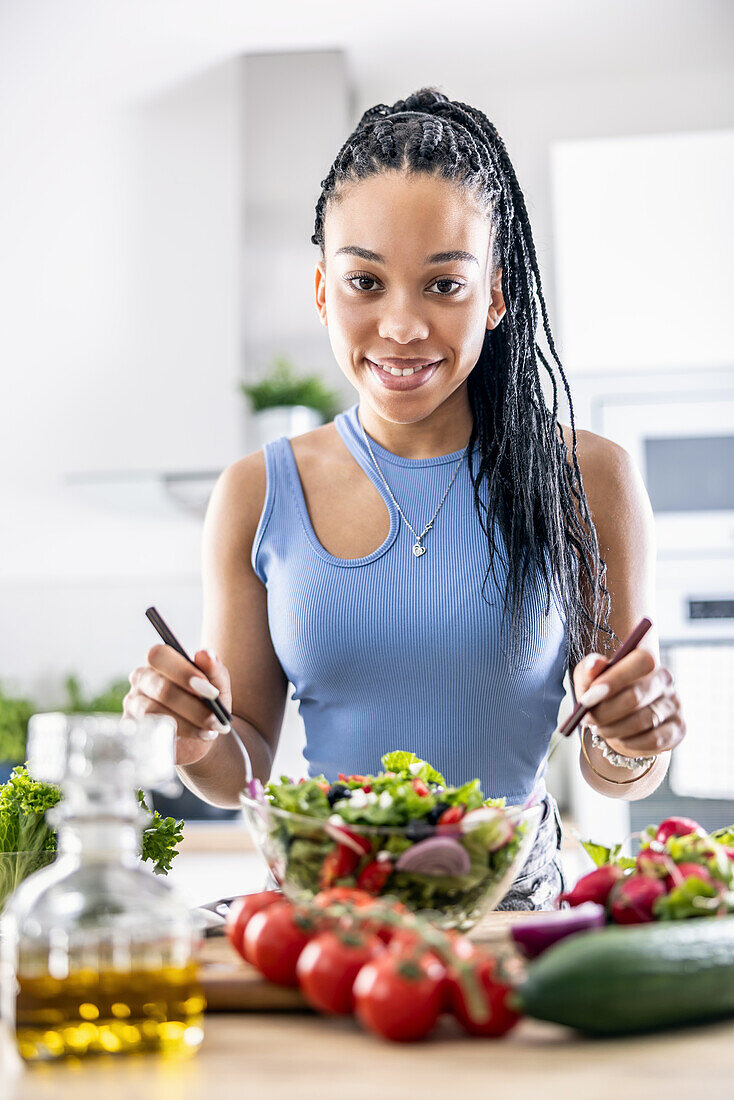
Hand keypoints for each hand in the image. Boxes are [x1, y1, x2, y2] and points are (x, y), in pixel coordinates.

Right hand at [123, 646, 233, 765]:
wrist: (202, 736)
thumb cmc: (207, 704)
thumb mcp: (218, 687)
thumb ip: (215, 670)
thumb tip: (205, 654)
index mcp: (160, 661)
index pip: (159, 655)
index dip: (183, 672)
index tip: (210, 691)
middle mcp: (142, 678)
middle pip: (161, 689)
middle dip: (193, 706)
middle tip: (216, 719)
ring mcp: (133, 703)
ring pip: (155, 712)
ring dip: (189, 723)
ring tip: (211, 729)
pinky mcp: (133, 728)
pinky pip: (151, 731)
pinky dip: (179, 734)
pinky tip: (199, 735)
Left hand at [572, 649, 685, 757]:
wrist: (620, 721)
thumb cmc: (604, 694)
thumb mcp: (590, 680)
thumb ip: (589, 671)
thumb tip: (593, 666)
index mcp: (646, 659)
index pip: (642, 661)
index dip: (615, 678)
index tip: (589, 697)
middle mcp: (665, 679)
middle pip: (637, 695)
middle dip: (606, 711)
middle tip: (587, 719)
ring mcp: (675, 703)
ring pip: (643, 720)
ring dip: (614, 729)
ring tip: (599, 729)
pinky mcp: (679, 728)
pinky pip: (654, 740)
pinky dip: (630, 743)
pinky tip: (618, 739)